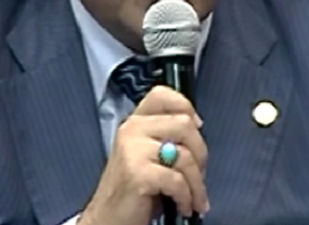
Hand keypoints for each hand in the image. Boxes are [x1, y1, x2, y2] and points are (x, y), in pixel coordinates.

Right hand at [79, 86, 208, 224]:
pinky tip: (183, 206)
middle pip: (184, 125)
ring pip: (185, 155)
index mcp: (135, 122)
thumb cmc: (134, 189)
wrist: (107, 218)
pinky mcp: (137, 173)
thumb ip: (166, 136)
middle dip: (200, 154)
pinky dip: (186, 197)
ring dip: (197, 183)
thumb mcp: (148, 154)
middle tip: (199, 175)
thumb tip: (197, 126)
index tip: (197, 126)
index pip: (162, 95)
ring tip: (194, 199)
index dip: (185, 106)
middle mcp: (132, 129)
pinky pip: (177, 180)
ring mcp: (133, 150)